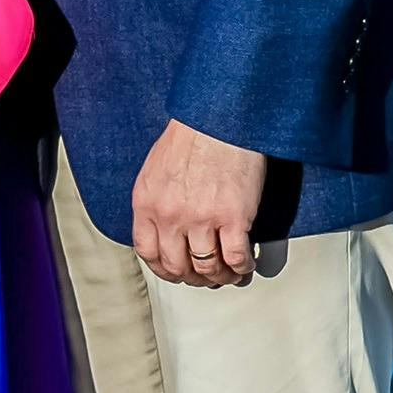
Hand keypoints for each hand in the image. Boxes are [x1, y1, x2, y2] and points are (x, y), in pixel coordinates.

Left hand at [130, 118, 270, 287]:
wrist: (221, 116)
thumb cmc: (193, 135)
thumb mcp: (156, 168)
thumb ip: (156, 200)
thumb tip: (164, 228)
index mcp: (147, 202)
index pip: (147, 252)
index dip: (163, 268)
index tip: (175, 270)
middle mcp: (170, 215)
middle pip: (177, 266)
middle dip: (191, 277)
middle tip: (204, 275)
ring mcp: (202, 219)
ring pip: (207, 267)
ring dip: (219, 277)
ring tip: (228, 273)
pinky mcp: (233, 218)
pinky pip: (236, 258)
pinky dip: (242, 268)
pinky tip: (246, 265)